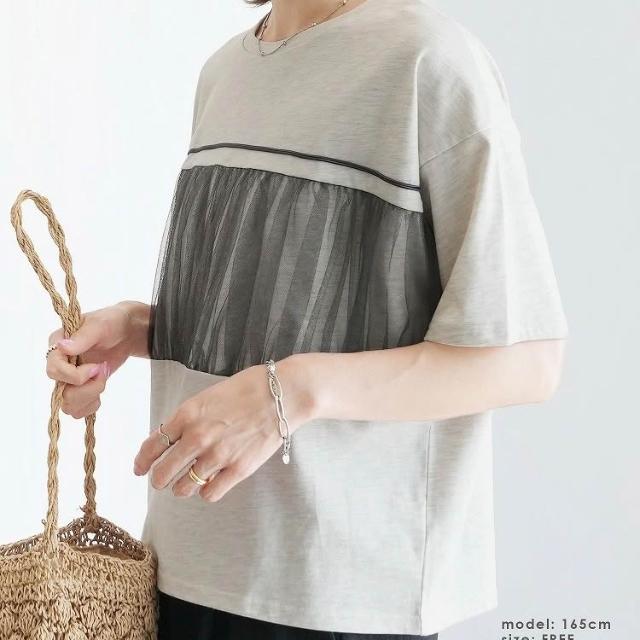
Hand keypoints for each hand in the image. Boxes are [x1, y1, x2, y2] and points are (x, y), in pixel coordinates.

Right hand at [46, 300, 148, 418]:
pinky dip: (90, 406)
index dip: (74, 375)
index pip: (54, 370)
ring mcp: (69, 379)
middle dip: (87, 387)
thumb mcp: (101, 325)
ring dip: (90, 397)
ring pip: (68, 405)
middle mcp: (59, 364)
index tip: (96, 367)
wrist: (127, 332)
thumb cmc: (112, 322)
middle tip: (104, 370)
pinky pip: (77, 410)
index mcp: (57, 346)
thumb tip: (63, 347)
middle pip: (61, 392)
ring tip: (104, 378)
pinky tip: (101, 393)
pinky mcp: (80, 388)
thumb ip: (83, 337)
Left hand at [132, 355, 315, 502]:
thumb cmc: (248, 389)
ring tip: (188, 482)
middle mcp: (198, 438)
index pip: (152, 446)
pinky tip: (212, 482)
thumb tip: (172, 438)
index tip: (140, 468)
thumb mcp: (209, 397)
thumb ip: (188, 418)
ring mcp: (218, 456)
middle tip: (163, 480)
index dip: (142, 462)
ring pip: (184, 488)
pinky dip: (206, 491)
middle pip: (163, 474)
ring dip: (182, 487)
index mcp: (187, 415)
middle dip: (159, 479)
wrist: (282, 395)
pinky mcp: (238, 470)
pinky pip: (210, 493)